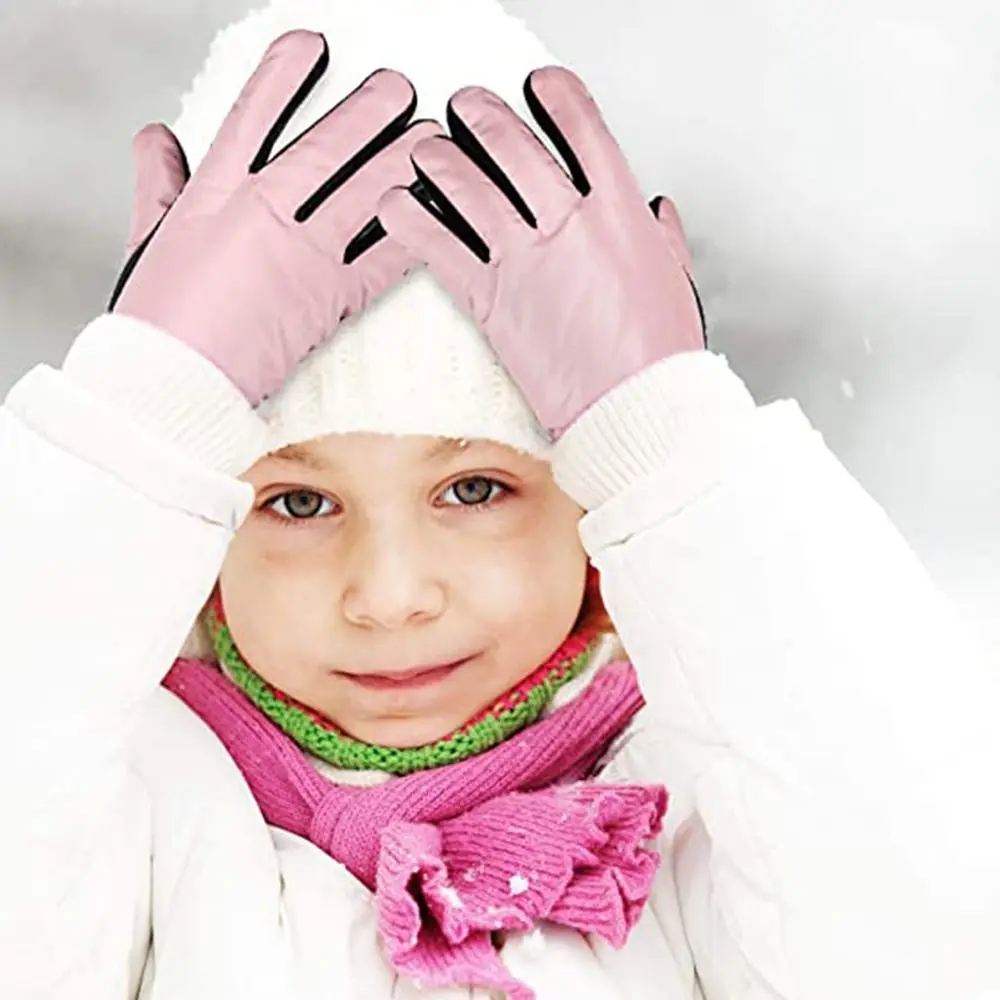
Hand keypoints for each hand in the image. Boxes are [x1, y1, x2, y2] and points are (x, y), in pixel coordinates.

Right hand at [110, 30, 439, 404]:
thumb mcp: (149, 239)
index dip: (284, 77)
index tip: (313, 45)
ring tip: (431, 136)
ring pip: (360, 195)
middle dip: (365, 113)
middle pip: (324, 150)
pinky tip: (436, 215)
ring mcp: (300, 257)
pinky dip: (410, 236)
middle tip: (399, 87)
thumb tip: (157, 136)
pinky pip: (380, 261)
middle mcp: (262, 216)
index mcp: (214, 196)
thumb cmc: (159, 320)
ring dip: (399, 161)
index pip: (252, 118)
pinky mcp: (328, 301)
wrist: (174, 381)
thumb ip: (159, 183)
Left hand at [378, 66, 704, 437]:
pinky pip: (441, 248)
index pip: (583, 128)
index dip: (555, 97)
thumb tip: (654, 211)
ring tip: (424, 149)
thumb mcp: (675, 281)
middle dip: (482, 117)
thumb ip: (661, 237)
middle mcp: (568, 224)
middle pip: (513, 147)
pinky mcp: (492, 300)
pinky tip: (395, 206)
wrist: (634, 406)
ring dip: (438, 159)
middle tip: (466, 108)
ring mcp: (526, 259)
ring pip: (468, 188)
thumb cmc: (658, 356)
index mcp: (620, 212)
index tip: (539, 87)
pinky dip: (411, 221)